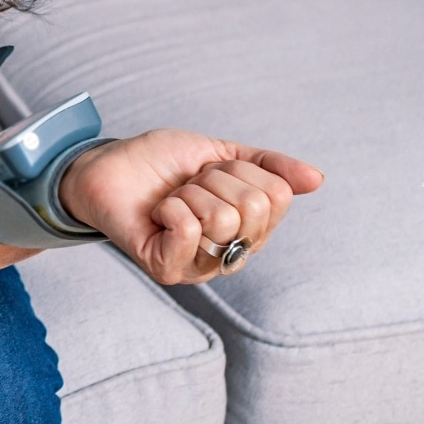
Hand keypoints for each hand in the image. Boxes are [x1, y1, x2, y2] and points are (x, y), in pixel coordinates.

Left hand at [58, 130, 323, 284]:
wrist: (106, 166)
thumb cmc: (161, 163)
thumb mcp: (220, 154)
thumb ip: (268, 167)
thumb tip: (318, 178)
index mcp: (252, 228)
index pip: (277, 194)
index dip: (239, 170)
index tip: (210, 172)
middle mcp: (232, 253)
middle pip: (254, 207)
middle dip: (214, 181)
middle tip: (187, 186)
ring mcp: (201, 266)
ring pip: (223, 218)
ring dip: (189, 193)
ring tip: (171, 200)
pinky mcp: (168, 269)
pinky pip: (188, 231)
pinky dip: (170, 208)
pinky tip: (157, 213)